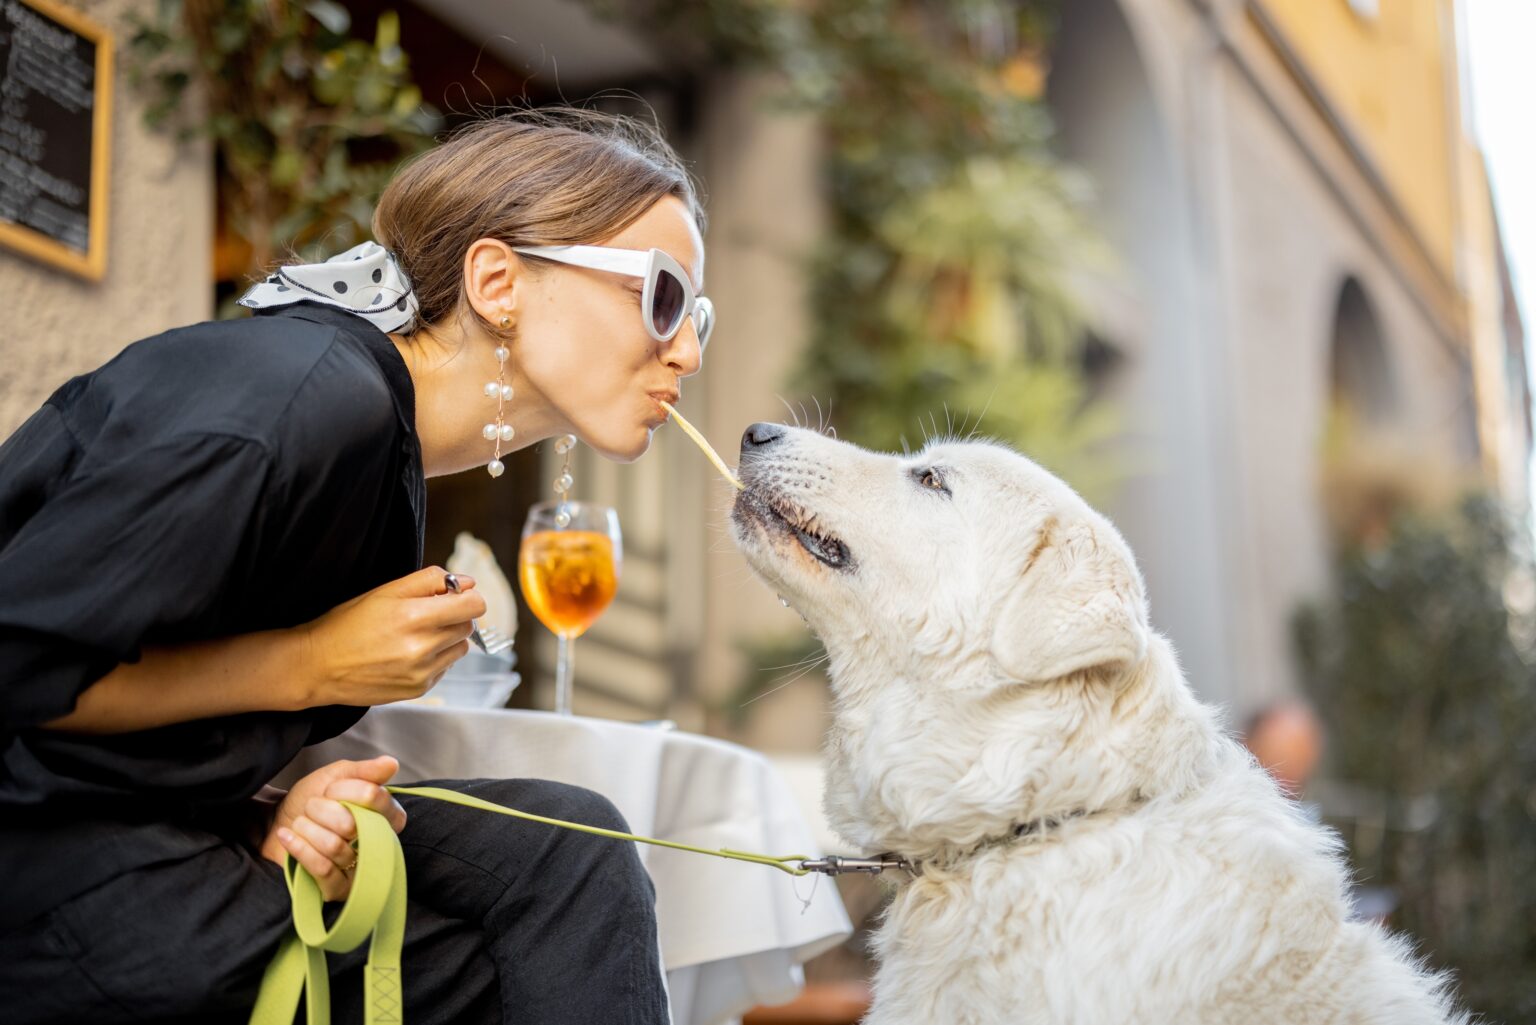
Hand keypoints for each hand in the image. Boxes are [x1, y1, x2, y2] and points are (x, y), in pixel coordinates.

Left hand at [260, 756, 406, 901]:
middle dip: (320, 810)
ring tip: (300, 824)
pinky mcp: (338, 889)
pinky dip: (299, 847)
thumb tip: (392, 764)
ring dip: (306, 829)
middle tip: (311, 809)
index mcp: (387, 815)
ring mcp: (360, 870)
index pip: (374, 797)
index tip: (328, 789)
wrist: (278, 825)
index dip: (344, 790)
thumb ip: (364, 771)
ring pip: (333, 846)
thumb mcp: (335, 777)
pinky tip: (287, 836)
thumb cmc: (311, 801)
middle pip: (350, 823)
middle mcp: (380, 844)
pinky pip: (322, 867)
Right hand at [296, 566, 486, 707]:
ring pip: (460, 648)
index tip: (454, 596)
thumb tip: (467, 582)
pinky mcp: (419, 689)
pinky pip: (445, 667)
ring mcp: (422, 672)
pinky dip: (435, 658)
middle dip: (455, 616)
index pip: (474, 606)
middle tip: (427, 614)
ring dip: (447, 638)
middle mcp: (422, 648)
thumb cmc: (348, 624)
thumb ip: (430, 581)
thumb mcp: (385, 591)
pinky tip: (408, 654)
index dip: (467, 597)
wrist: (318, 665)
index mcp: (414, 617)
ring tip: (416, 635)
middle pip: (468, 626)